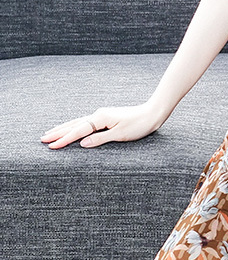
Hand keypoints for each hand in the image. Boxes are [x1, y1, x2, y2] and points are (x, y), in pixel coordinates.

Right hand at [41, 100, 168, 148]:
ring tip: (51, 133)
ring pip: (78, 122)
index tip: (51, 146)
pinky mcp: (106, 117)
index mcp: (101, 118)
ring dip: (64, 128)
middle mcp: (99, 114)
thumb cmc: (139, 125)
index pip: (78, 131)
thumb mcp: (121, 135)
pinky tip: (71, 128)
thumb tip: (82, 144)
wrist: (153, 113)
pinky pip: (85, 122)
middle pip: (74, 125)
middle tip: (42, 139)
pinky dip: (75, 126)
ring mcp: (102, 115)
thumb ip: (100, 139)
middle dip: (58, 132)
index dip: (64, 139)